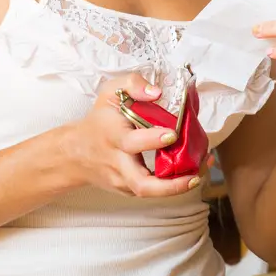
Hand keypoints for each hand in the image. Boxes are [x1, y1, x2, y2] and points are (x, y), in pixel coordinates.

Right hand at [63, 72, 199, 197]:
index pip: (131, 142)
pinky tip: (191, 175)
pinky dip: (171, 186)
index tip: (173, 134)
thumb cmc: (99, 120)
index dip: (152, 140)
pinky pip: (150, 191)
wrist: (75, 152)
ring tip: (200, 174)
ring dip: (178, 187)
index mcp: (113, 136)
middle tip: (195, 174)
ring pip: (148, 192)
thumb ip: (133, 84)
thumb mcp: (110, 93)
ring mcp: (122, 180)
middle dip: (170, 184)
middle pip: (141, 183)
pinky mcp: (128, 189)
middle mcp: (117, 162)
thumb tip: (157, 92)